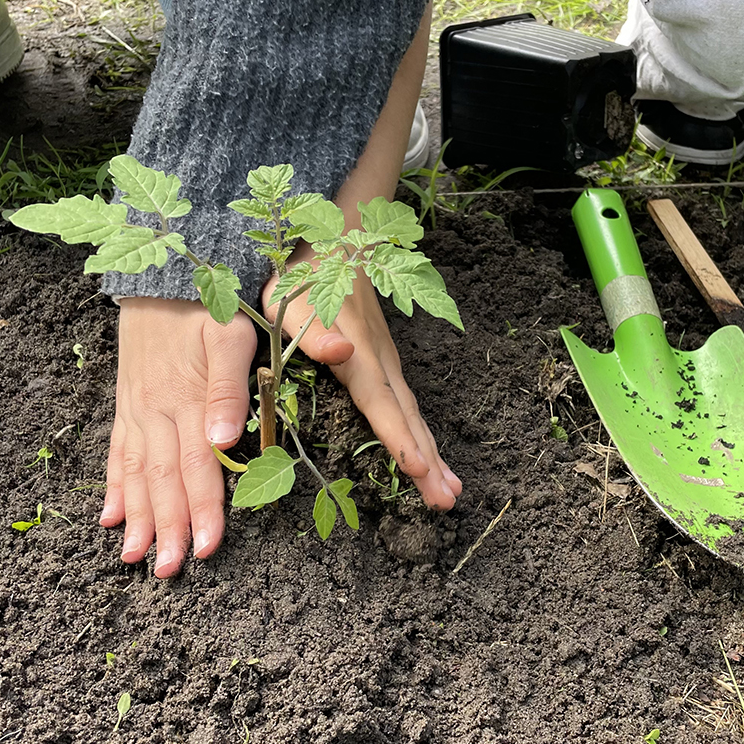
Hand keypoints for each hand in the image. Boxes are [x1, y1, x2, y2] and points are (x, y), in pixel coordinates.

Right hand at [100, 297, 256, 575]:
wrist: (158, 273)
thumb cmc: (206, 304)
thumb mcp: (230, 334)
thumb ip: (230, 388)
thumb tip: (224, 441)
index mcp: (186, 399)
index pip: (197, 467)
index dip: (204, 510)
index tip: (209, 548)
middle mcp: (155, 410)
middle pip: (162, 481)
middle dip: (168, 529)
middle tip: (170, 572)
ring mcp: (136, 409)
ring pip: (134, 473)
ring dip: (136, 518)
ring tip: (133, 557)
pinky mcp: (125, 403)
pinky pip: (115, 451)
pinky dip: (112, 486)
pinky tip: (109, 517)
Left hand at [263, 246, 461, 509]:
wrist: (337, 243)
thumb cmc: (303, 278)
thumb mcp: (293, 301)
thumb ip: (314, 331)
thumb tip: (343, 352)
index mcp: (357, 353)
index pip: (379, 402)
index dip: (396, 436)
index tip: (416, 467)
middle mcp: (380, 362)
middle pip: (406, 418)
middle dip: (427, 461)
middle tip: (447, 500)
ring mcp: (388, 363)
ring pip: (413, 415)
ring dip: (432, 454)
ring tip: (451, 492)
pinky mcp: (387, 364)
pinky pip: (407, 407)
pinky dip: (423, 436)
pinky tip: (431, 459)